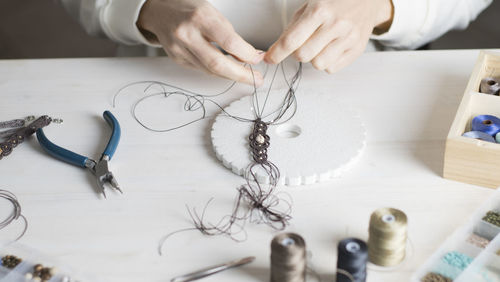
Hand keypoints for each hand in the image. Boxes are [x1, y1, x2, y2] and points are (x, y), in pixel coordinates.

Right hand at [137, 0, 263, 84]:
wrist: (160, 11)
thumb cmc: (189, 9)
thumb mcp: (213, 13)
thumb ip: (229, 34)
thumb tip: (248, 56)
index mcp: (200, 18)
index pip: (229, 42)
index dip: (247, 54)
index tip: (258, 58)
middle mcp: (187, 34)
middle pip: (217, 63)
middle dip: (240, 75)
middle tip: (256, 79)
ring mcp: (179, 48)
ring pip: (210, 70)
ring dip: (231, 75)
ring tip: (246, 76)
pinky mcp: (177, 58)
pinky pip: (201, 70)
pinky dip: (217, 72)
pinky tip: (227, 70)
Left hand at [265, 0, 392, 72]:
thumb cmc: (335, 2)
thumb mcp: (310, 6)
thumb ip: (293, 28)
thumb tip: (275, 51)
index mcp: (320, 10)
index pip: (291, 40)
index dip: (276, 53)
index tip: (269, 59)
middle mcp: (335, 24)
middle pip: (303, 55)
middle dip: (297, 53)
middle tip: (303, 43)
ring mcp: (348, 38)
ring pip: (318, 64)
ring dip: (313, 58)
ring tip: (319, 45)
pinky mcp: (357, 49)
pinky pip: (332, 68)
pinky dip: (327, 62)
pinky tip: (330, 48)